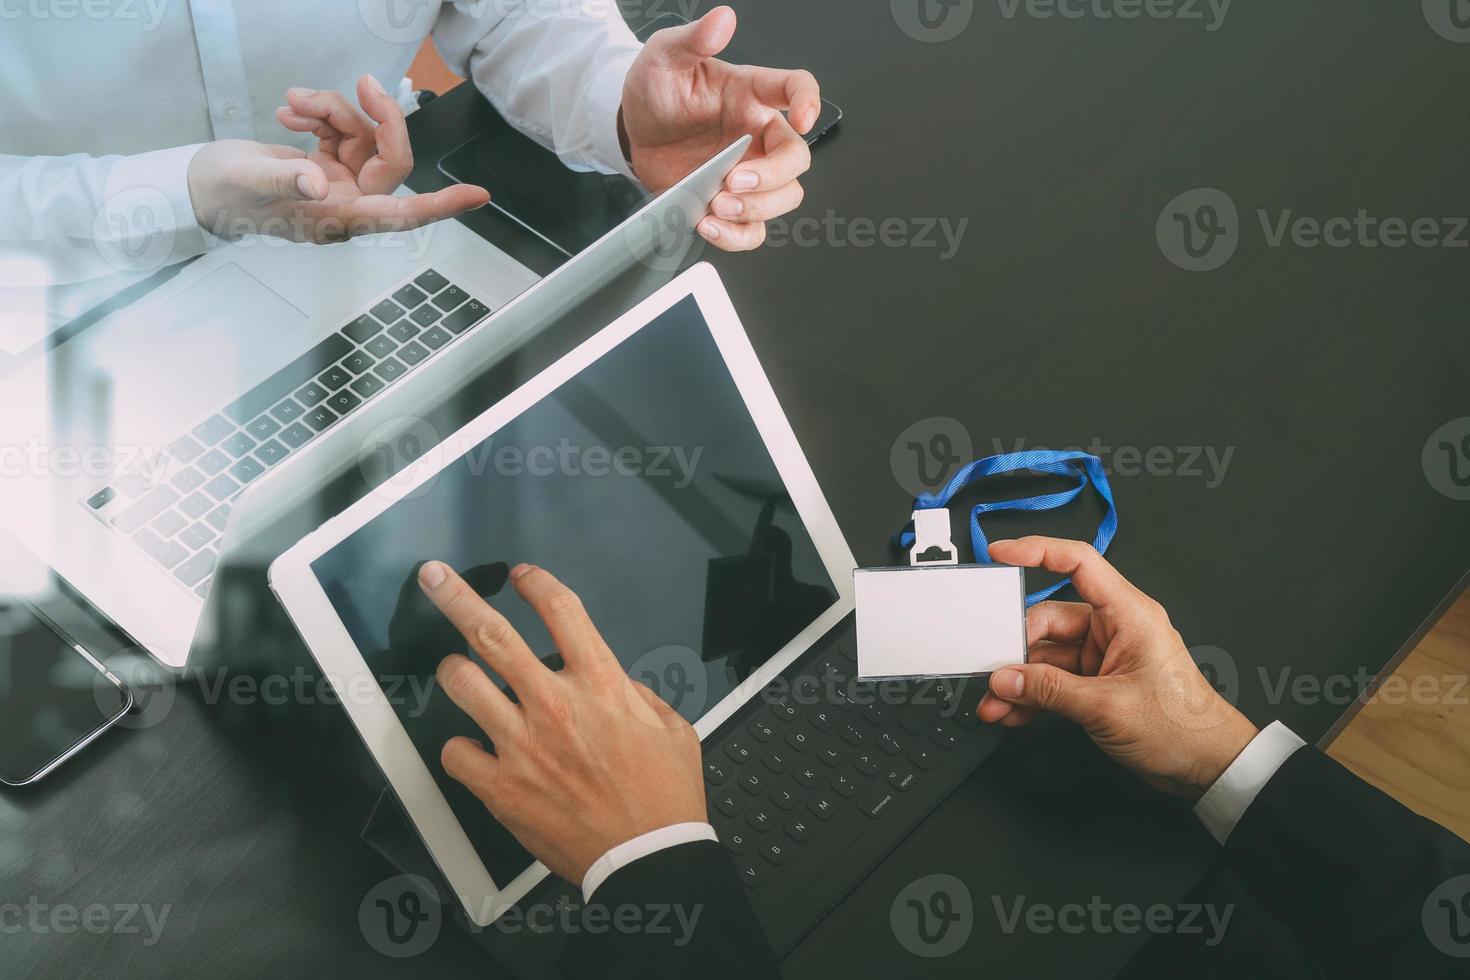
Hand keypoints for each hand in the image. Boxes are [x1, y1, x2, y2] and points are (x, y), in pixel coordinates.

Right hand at [187, 75, 488, 243]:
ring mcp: (340, 183)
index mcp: (340, 218)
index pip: (402, 212)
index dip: (441, 205)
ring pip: (363, 136)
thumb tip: (318, 179)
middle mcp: (349, 203)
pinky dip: (322, 112)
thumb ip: (286, 179)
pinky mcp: (327, 164)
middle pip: (389, 157)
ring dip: (334, 109)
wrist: (200, 187)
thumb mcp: (251, 182)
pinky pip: (342, 130)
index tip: (477, 196)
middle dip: (378, 117)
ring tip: (294, 101)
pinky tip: (292, 109)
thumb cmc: (223, 195)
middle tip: (360, 81)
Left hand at [417, 560, 705, 885]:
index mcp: (601, 683)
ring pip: (462, 682)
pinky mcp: (501, 787)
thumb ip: (636, 695)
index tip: (521, 576)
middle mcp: (556, 705)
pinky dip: (459, 747)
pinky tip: (473, 747)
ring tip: (457, 669)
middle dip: (456, 596)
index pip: (560, 610)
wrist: (648, 857)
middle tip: (434, 577)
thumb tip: (615, 685)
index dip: (535, 584)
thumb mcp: (672, 728)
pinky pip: (455, 752)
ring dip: (454, 670)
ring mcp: (522, 745)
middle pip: (491, 633)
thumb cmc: (664, 797)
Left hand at [620, 6, 820, 251]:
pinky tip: (710, 225)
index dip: (810, 102)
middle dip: (772, 177)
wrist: (632, 131)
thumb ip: (694, 38)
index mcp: (751, 95)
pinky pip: (753, 230)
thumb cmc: (656, 91)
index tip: (802, 118)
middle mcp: (757, 135)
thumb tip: (722, 19)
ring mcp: (749, 172)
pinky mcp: (731, 202)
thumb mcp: (666, 57)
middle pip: (797, 159)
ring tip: (718, 204)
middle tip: (731, 180)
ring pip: (784, 197)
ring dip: (756, 208)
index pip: (798, 89)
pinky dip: (737, 236)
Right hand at [976, 537, 1258, 798]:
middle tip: (993, 670)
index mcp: (1128, 614)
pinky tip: (1013, 712)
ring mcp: (1103, 656)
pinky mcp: (1096, 683)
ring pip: (1046, 656)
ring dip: (1019, 680)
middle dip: (1016, 648)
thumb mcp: (1107, 706)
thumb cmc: (1182, 727)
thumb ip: (1050, 690)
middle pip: (1049, 619)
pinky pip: (1053, 681)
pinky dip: (1032, 696)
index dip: (1036, 551)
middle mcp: (1114, 628)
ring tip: (996, 702)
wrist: (1207, 765)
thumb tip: (1006, 678)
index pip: (1078, 563)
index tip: (1000, 554)